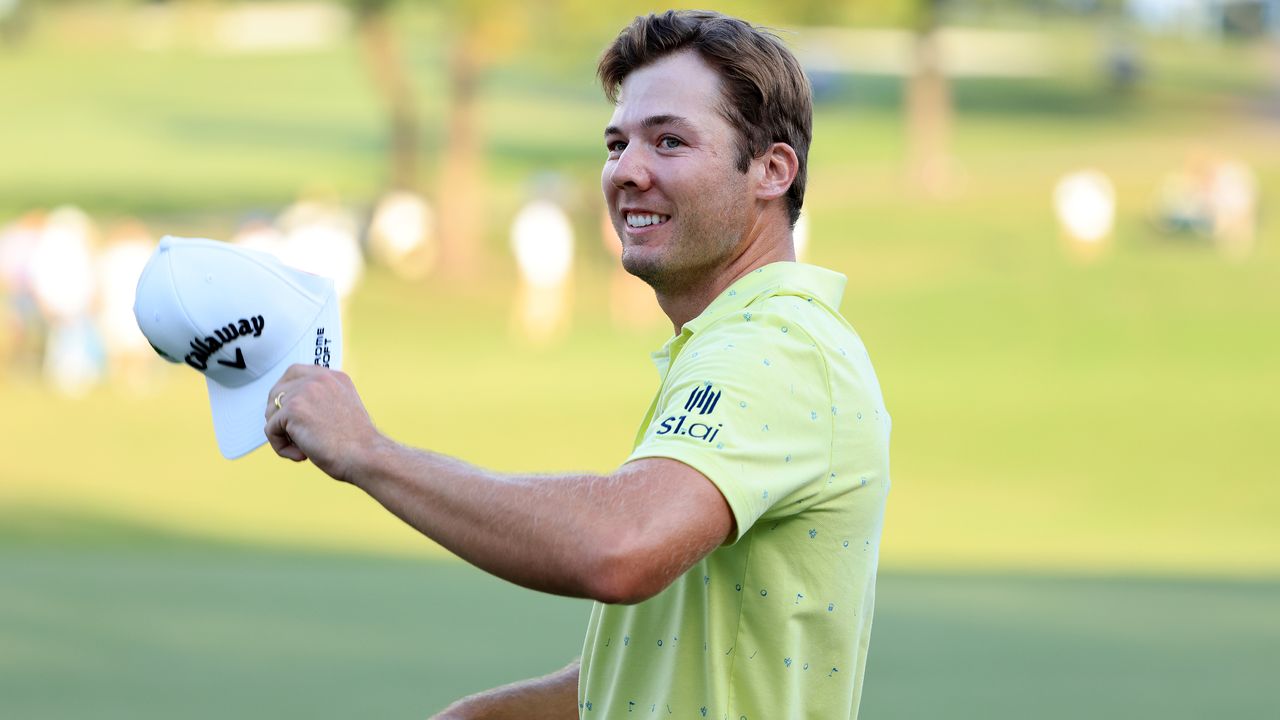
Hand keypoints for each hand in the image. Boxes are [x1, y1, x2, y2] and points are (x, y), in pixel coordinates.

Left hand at [264, 364, 380, 482]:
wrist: (366, 455)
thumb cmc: (358, 443)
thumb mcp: (342, 408)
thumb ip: (322, 400)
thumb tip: (291, 409)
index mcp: (333, 376)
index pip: (295, 373)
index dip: (287, 396)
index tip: (293, 417)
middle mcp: (318, 378)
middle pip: (277, 391)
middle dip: (279, 416)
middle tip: (295, 436)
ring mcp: (304, 391)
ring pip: (271, 411)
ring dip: (282, 433)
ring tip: (302, 447)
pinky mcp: (293, 409)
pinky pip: (270, 430)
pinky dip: (281, 447)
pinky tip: (301, 455)